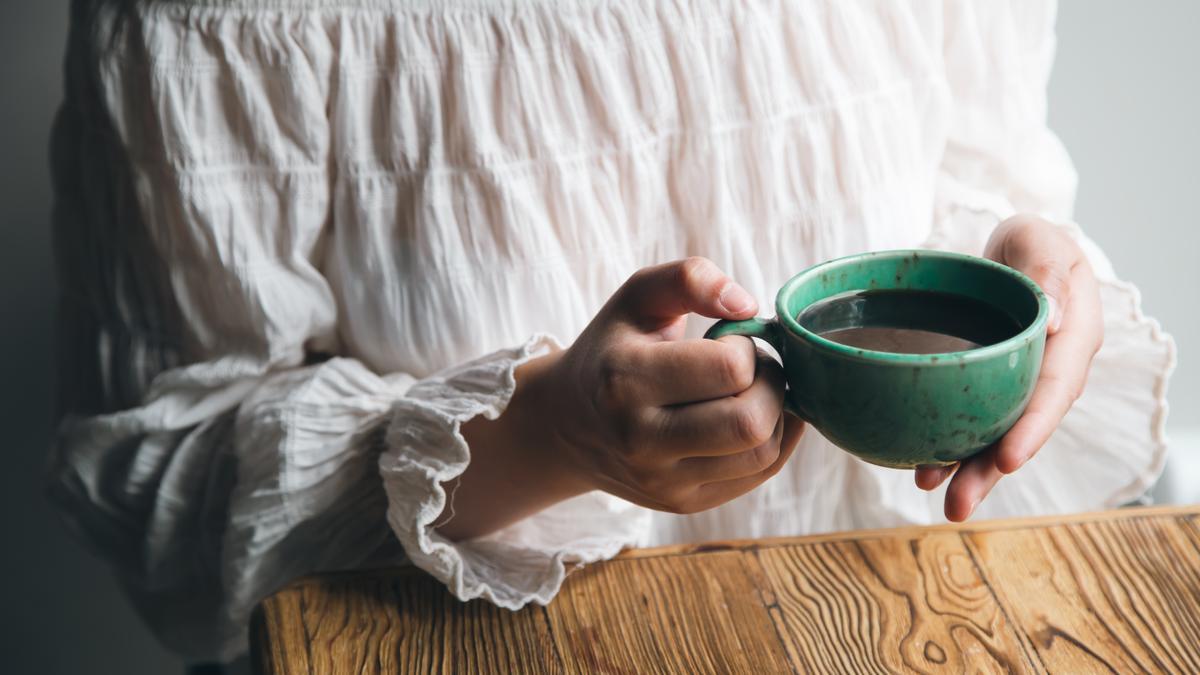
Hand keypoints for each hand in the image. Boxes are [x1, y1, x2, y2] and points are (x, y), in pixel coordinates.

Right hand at [540, 257, 805, 513]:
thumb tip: (747, 305)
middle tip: (755, 369)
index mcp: (625, 379)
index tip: (734, 340)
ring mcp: (660, 479)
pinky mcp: (680, 503)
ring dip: (777, 416)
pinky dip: (773, 443)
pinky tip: (757, 419)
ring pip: (760, 454)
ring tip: (755, 393)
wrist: (566, 424)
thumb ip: (689, 278)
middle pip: (750, 422)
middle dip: (772, 385)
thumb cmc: (611, 350)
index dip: (749, 347)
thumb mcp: (636, 298)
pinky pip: (757, 477)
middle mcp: (640, 438)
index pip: (730, 369)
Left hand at [915, 215, 1103, 520]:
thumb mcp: (1041, 241)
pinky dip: (948, 444)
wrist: (1012, 253)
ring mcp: (1018, 385)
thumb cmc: (1031, 244)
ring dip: (966, 470)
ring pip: (994, 434)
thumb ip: (1047, 269)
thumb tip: (1052, 318)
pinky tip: (920, 466)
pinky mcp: (989, 388)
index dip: (1032, 428)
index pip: (1055, 391)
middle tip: (958, 506)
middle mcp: (1048, 373)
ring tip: (931, 494)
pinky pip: (971, 421)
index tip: (1007, 460)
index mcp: (1073, 342)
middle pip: (1021, 429)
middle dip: (990, 471)